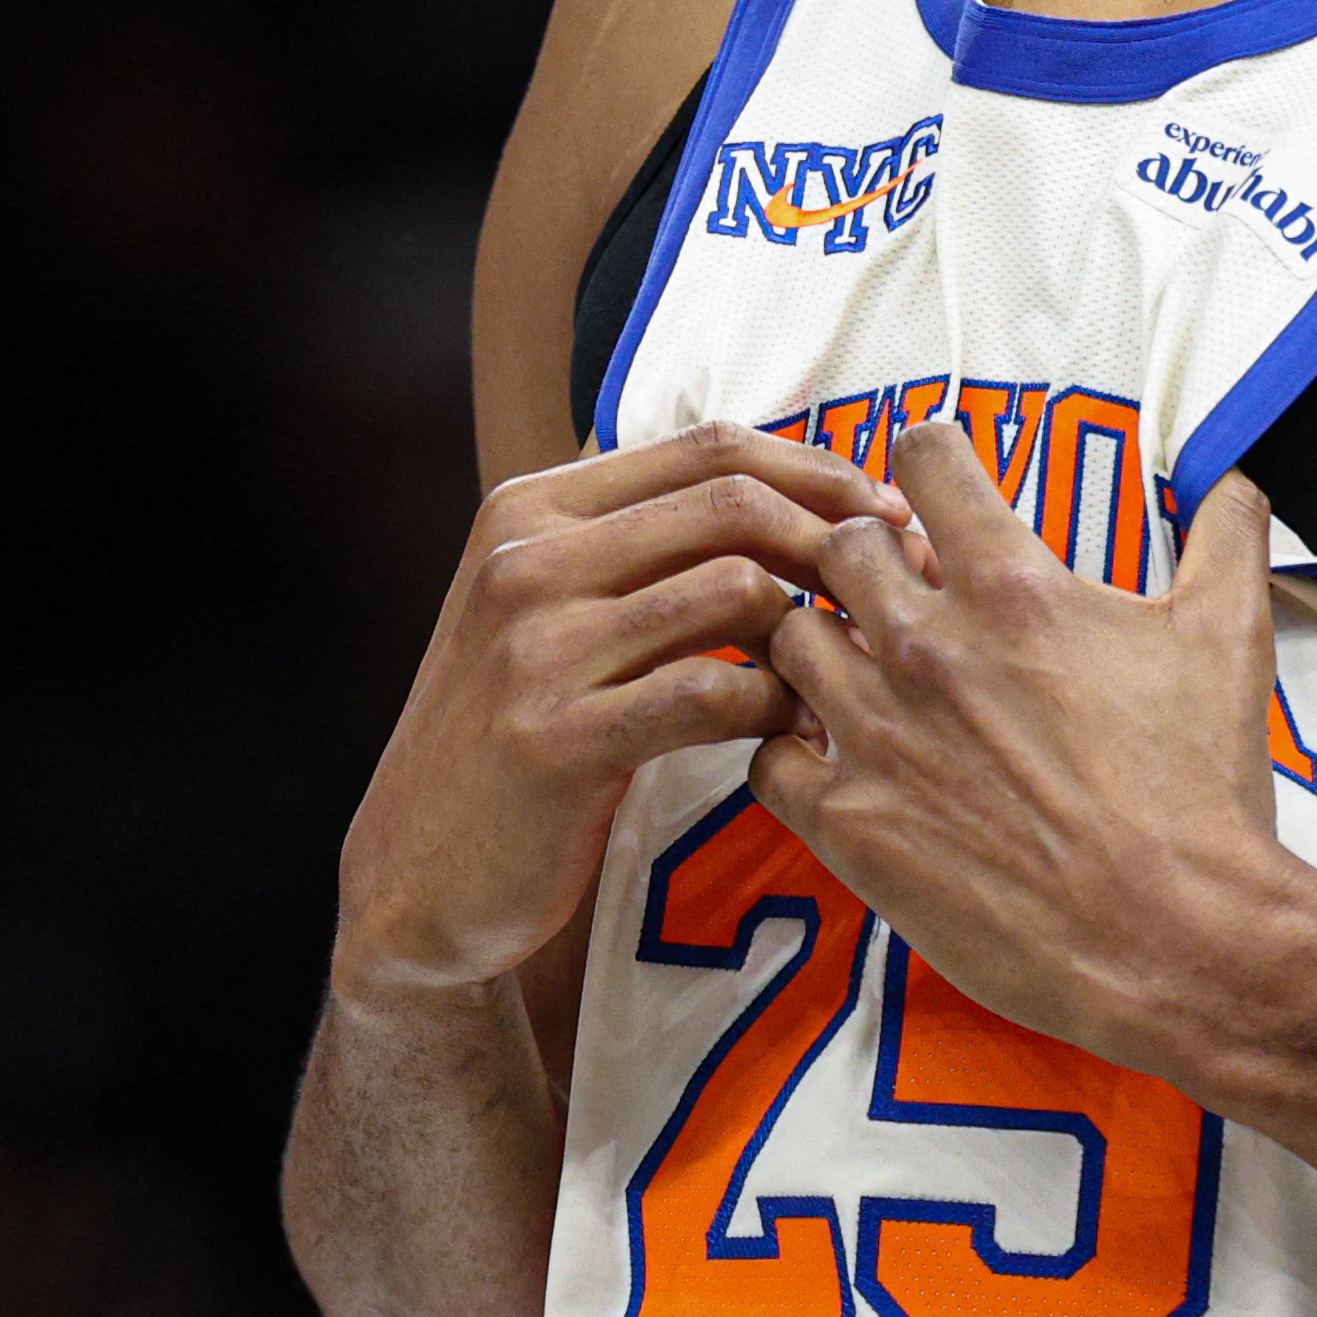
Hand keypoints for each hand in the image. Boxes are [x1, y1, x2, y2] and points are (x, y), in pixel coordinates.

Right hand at [332, 424, 909, 1000]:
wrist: (417, 870)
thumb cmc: (517, 732)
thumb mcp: (550, 608)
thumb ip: (641, 545)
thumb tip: (792, 491)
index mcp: (531, 509)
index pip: (709, 446)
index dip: (817, 469)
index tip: (887, 511)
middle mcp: (525, 560)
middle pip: (731, 502)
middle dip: (837, 537)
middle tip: (899, 587)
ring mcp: (534, 649)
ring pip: (734, 589)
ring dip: (813, 631)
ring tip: (844, 671)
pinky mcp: (555, 739)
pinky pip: (712, 695)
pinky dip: (775, 708)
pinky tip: (790, 731)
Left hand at [750, 420, 1292, 1078]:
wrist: (1176, 938)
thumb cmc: (1201, 795)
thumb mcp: (1232, 642)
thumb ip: (1227, 540)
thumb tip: (1238, 482)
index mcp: (1013, 588)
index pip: (923, 460)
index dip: (927, 461)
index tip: (933, 487)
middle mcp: (927, 646)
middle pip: (837, 546)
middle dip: (867, 558)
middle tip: (901, 595)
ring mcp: (877, 734)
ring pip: (786, 640)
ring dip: (820, 647)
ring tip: (862, 677)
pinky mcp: (850, 822)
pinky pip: (768, 756)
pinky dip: (792, 750)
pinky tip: (837, 761)